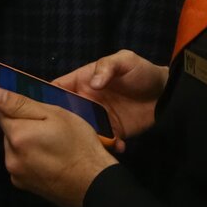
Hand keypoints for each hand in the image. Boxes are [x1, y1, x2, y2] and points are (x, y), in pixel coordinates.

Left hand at [0, 87, 117, 206]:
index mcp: (18, 135)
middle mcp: (12, 156)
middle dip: (25, 126)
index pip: (2, 111)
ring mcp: (17, 173)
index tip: (38, 113)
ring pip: (15, 148)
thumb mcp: (56, 115)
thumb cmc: (80, 147)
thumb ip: (22, 104)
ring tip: (52, 147)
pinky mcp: (23, 185)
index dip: (21, 108)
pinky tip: (50, 160)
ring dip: (27, 144)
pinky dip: (31, 160)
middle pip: (9, 131)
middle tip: (50, 129)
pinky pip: (21, 164)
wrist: (93, 183)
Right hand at [54, 49, 168, 144]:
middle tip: (65, 133)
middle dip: (62, 124)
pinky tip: (119, 145)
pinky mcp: (112, 132)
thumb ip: (107, 66)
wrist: (165, 94)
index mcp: (83, 81)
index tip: (40, 110)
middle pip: (65, 114)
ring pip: (81, 131)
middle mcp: (87, 101)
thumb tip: (94, 83)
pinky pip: (103, 142)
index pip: (57, 88)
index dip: (45, 97)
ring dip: (85, 138)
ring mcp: (98, 118)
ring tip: (94, 143)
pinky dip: (108, 146)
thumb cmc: (142, 71)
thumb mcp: (125, 60)